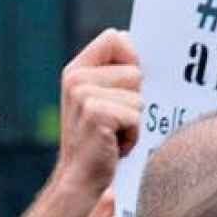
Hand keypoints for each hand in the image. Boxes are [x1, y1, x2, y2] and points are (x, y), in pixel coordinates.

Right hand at [53, 29, 141, 197]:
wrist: (81, 179)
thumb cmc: (103, 142)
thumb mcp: (107, 102)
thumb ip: (118, 73)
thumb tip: (131, 38)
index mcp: (78, 69)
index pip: (116, 38)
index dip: (133, 59)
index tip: (131, 85)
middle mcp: (76, 78)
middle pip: (136, 72)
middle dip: (137, 101)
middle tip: (117, 123)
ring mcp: (83, 94)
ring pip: (139, 97)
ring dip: (136, 122)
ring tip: (116, 135)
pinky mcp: (96, 113)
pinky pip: (137, 116)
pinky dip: (134, 135)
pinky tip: (116, 145)